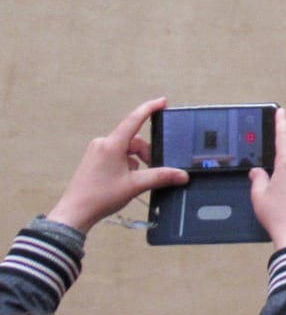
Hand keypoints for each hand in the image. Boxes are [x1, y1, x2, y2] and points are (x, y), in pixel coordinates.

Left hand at [45, 98, 189, 232]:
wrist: (76, 212)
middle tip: (152, 172)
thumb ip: (161, 177)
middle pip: (134, 140)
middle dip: (146, 154)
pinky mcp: (95, 160)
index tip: (162, 102)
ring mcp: (97, 152)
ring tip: (136, 180)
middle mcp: (103, 144)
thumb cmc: (99, 197)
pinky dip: (127, 165)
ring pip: (126, 150)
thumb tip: (181, 174)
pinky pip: (117, 156)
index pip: (134, 120)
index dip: (149, 109)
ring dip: (137, 162)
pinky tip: (125, 181)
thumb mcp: (135, 185)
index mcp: (112, 145)